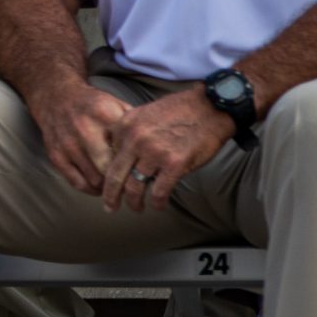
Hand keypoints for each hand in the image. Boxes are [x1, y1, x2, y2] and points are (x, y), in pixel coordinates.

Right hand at [23, 79, 134, 197]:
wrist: (56, 97)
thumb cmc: (93, 105)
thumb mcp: (116, 105)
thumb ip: (133, 125)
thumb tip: (154, 149)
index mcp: (104, 114)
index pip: (127, 149)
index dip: (138, 163)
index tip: (145, 171)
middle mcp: (84, 129)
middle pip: (111, 168)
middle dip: (124, 181)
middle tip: (133, 185)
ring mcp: (68, 144)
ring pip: (95, 180)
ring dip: (109, 187)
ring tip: (118, 186)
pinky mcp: (55, 155)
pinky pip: (77, 183)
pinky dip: (91, 189)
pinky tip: (99, 186)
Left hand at [99, 87, 232, 213]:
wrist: (209, 107)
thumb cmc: (178, 111)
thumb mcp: (143, 113)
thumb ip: (129, 132)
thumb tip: (118, 153)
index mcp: (125, 126)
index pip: (107, 157)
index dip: (106, 174)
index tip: (108, 185)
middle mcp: (135, 140)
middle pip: (114, 176)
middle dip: (110, 195)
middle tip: (109, 207)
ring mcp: (154, 153)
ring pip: (135, 187)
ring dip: (134, 202)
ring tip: (136, 208)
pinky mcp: (174, 164)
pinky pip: (159, 191)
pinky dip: (158, 202)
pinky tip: (159, 206)